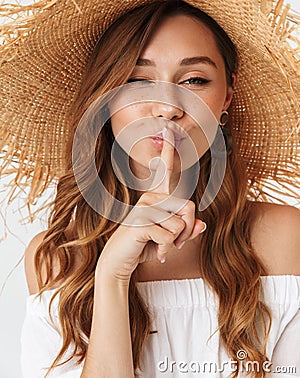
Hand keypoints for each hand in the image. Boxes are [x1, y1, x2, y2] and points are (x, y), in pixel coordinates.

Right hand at [96, 125, 205, 282]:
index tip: (169, 128)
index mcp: (156, 197)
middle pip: (188, 207)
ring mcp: (144, 208)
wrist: (119, 262)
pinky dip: (166, 250)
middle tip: (175, 244)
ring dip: (176, 243)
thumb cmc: (144, 247)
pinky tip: (156, 253)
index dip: (168, 149)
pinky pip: (170, 236)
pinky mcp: (141, 222)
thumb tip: (203, 225)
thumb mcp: (170, 239)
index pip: (164, 169)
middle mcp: (150, 197)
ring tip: (161, 247)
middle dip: (187, 231)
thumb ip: (185, 230)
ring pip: (182, 224)